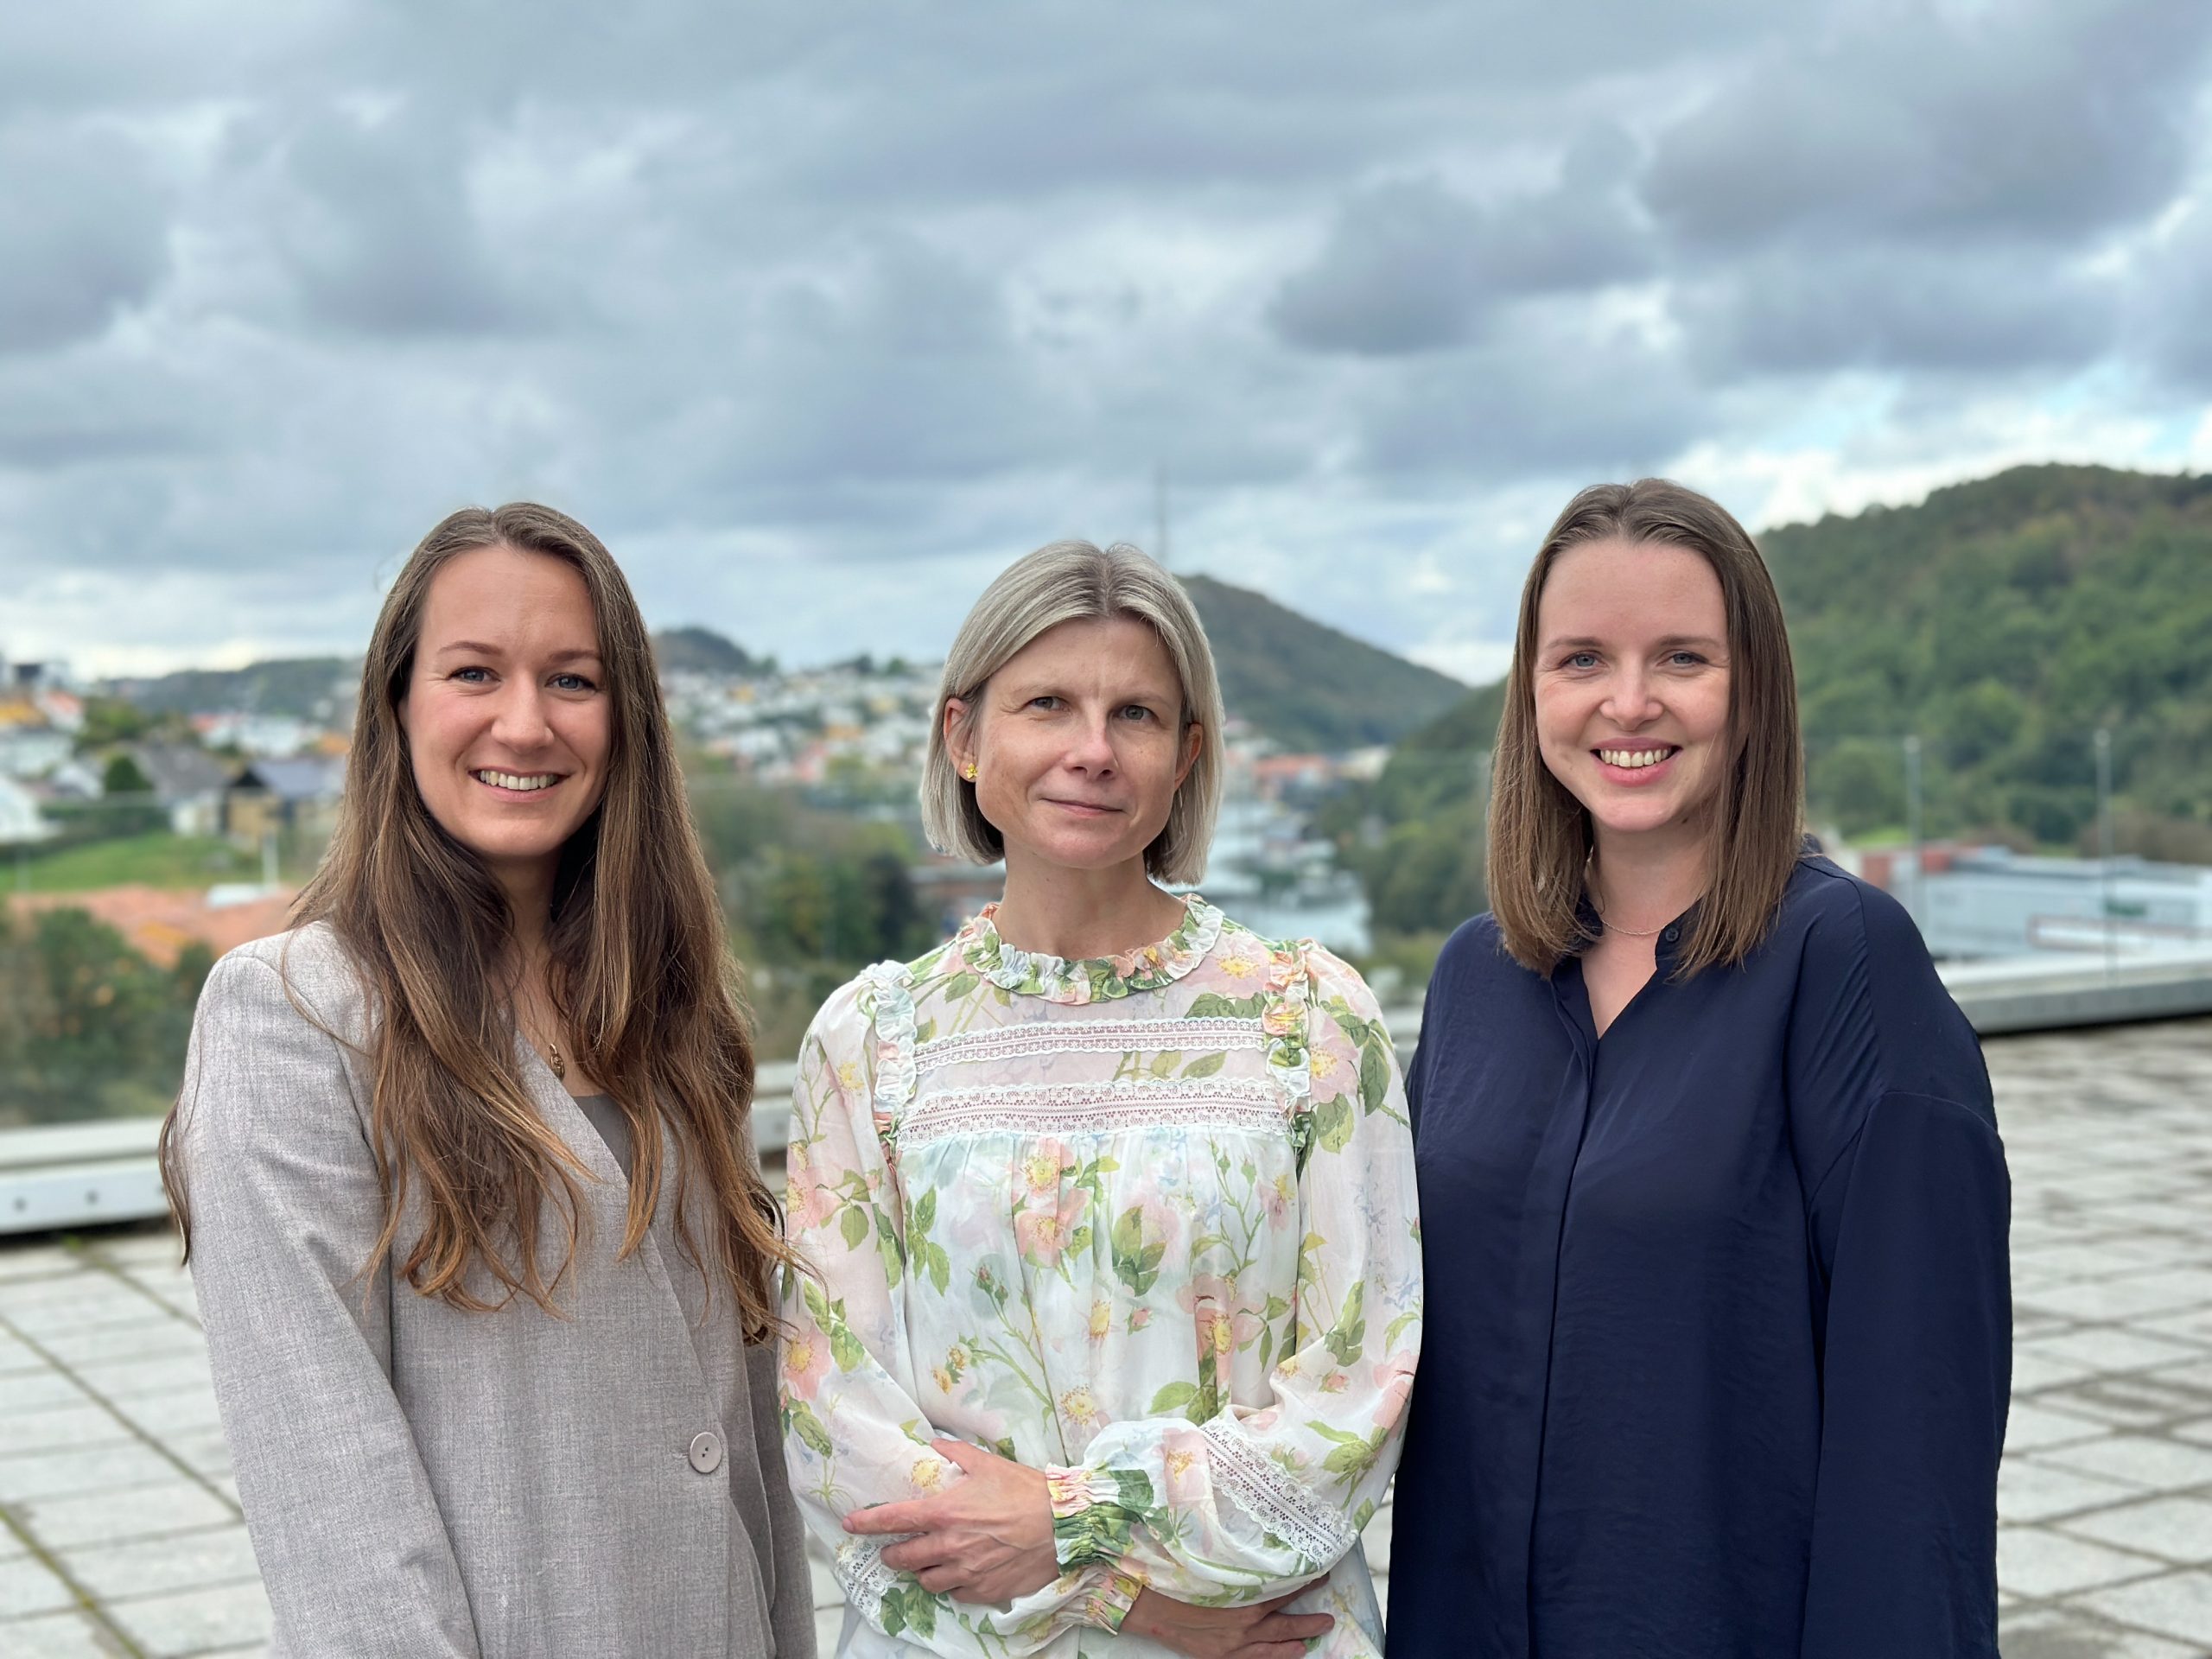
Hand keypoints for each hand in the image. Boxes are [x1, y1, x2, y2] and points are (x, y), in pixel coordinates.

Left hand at [843, 1440, 1059, 1604]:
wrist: (1063, 1525)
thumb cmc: (1026, 1491)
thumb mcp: (988, 1463)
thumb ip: (955, 1452)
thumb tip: (935, 1444)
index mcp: (945, 1513)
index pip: (893, 1520)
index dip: (866, 1523)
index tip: (850, 1525)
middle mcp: (949, 1547)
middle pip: (903, 1559)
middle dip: (892, 1554)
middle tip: (893, 1550)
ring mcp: (966, 1573)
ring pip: (927, 1581)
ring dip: (922, 1571)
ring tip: (929, 1562)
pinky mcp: (984, 1591)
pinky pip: (956, 1594)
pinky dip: (952, 1585)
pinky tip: (960, 1573)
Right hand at [1120, 1583, 1333, 1657]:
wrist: (1149, 1604)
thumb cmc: (1179, 1578)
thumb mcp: (1212, 1566)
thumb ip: (1238, 1567)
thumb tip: (1259, 1558)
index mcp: (1244, 1597)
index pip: (1282, 1591)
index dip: (1302, 1584)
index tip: (1318, 1577)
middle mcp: (1243, 1623)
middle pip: (1283, 1624)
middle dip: (1307, 1623)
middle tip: (1328, 1619)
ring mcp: (1232, 1644)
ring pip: (1270, 1647)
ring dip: (1292, 1644)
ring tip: (1308, 1643)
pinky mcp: (1218, 1656)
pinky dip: (1267, 1658)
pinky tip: (1277, 1656)